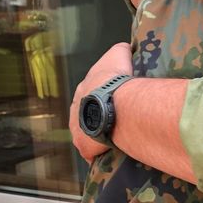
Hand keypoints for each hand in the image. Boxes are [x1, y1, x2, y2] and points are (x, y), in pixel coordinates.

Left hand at [70, 42, 132, 161]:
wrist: (113, 103)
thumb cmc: (115, 79)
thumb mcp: (118, 54)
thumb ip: (121, 50)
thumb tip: (127, 48)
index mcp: (83, 89)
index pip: (90, 93)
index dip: (102, 96)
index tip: (114, 100)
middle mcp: (75, 109)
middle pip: (86, 114)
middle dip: (98, 117)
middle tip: (115, 120)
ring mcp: (78, 129)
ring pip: (87, 134)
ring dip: (98, 136)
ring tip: (115, 138)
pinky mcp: (84, 147)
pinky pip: (92, 153)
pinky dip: (100, 154)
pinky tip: (111, 154)